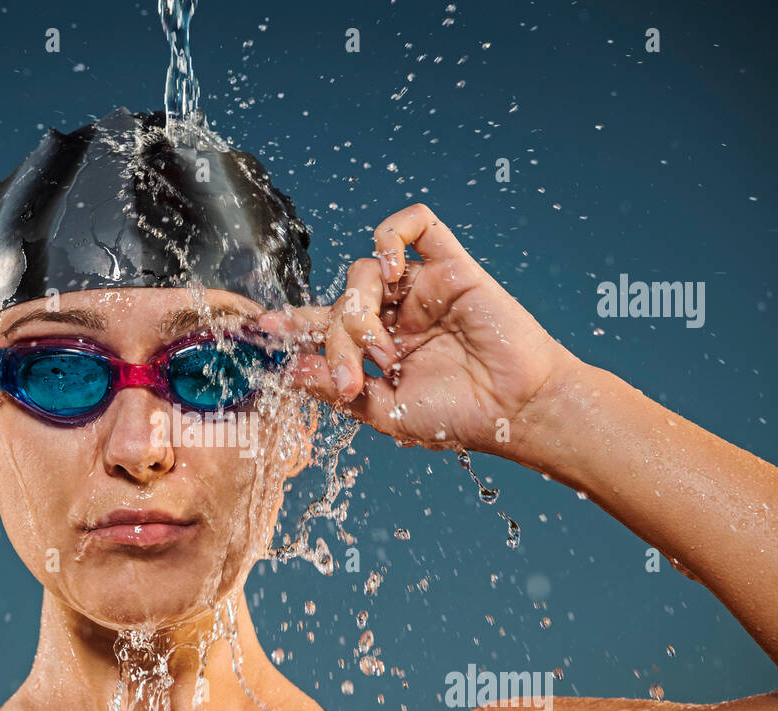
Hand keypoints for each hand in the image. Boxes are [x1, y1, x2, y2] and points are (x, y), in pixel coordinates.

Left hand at [263, 204, 577, 458]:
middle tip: (352, 378)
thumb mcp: (385, 413)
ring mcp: (420, 289)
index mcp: (378, 348)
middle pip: (336, 303)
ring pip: (360, 269)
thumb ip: (336, 390)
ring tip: (385, 351)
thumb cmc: (460, 418)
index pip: (323, 325)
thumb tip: (288, 369)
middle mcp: (395, 315)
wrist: (517, 411)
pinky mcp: (450, 266)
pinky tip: (389, 271)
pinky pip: (414, 225)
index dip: (291, 324)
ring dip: (358, 311)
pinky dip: (389, 238)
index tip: (261, 330)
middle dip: (332, 340)